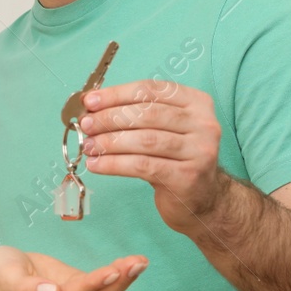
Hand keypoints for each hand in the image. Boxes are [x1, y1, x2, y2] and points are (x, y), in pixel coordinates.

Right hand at [0, 245, 147, 290]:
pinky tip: (132, 265)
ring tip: (140, 262)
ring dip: (122, 281)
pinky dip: (118, 279)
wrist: (2, 275)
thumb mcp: (5, 273)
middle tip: (138, 263)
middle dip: (116, 282)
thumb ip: (25, 287)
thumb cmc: (3, 270)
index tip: (112, 272)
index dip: (92, 285)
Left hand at [78, 80, 228, 234]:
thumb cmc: (176, 159)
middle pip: (148, 114)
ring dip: (110, 142)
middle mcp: (204, 123)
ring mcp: (199, 151)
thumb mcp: (165, 130)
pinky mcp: (187, 176)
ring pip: (145, 140)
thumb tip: (94, 108)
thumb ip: (138, 115)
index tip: (90, 101)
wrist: (203, 199)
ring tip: (89, 146)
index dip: (118, 93)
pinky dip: (115, 164)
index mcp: (197, 102)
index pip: (152, 90)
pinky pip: (143, 166)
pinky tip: (97, 165)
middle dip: (110, 117)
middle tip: (86, 125)